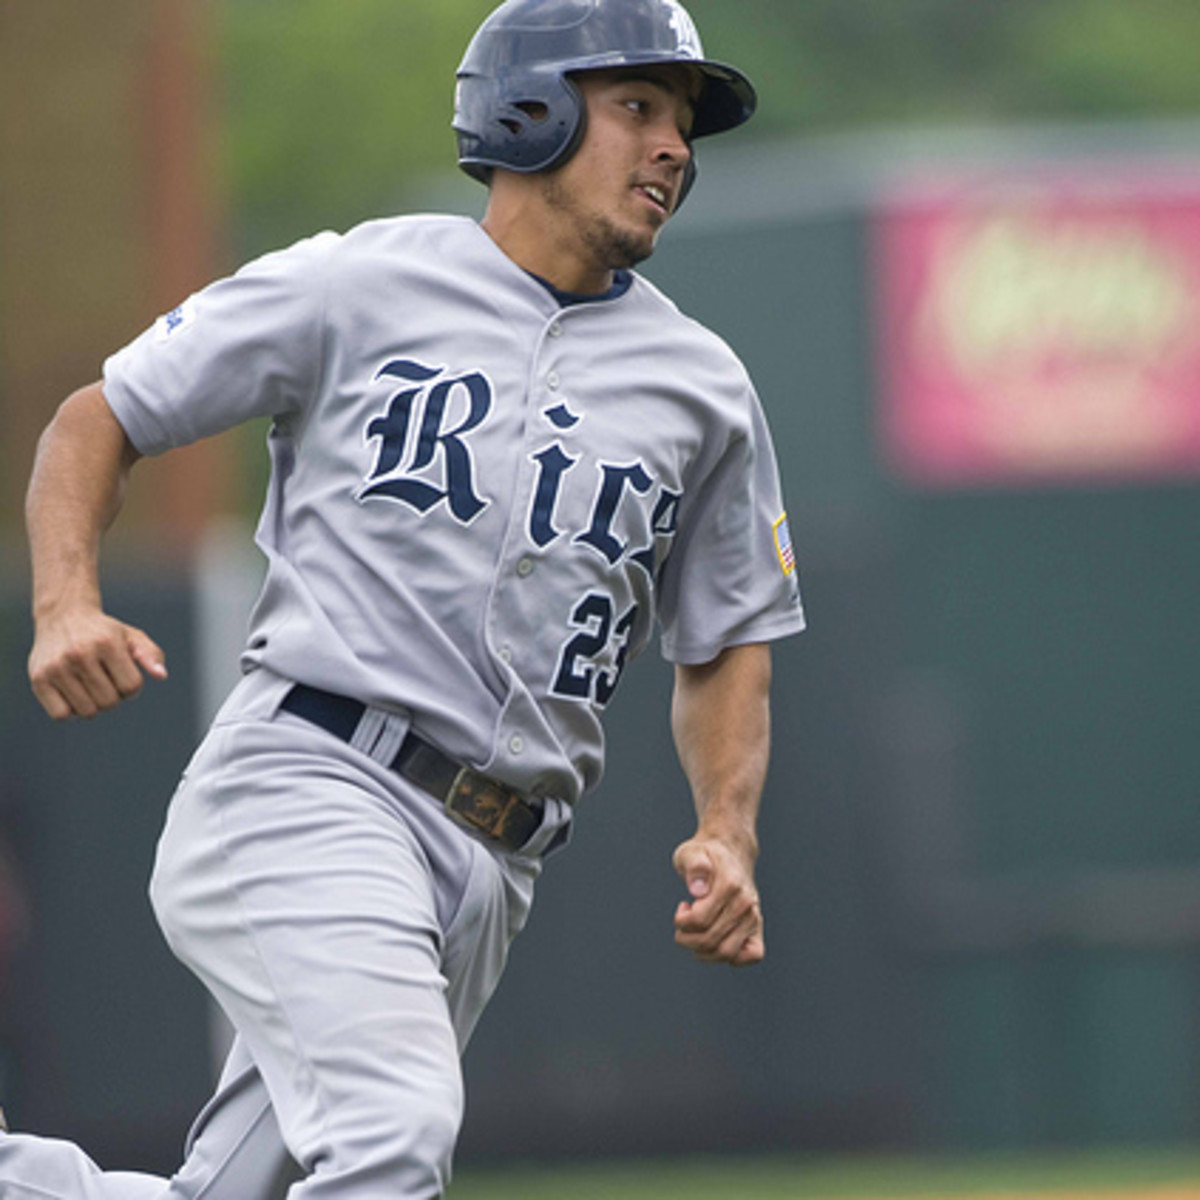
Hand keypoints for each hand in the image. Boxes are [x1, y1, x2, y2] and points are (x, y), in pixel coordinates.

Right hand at [29, 606, 167, 719]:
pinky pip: (61, 715)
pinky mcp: (38, 679)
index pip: (131, 687)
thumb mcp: (131, 637)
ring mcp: (56, 667)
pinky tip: (73, 693)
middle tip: (105, 680)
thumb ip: (150, 655)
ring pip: (87, 712)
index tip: (124, 676)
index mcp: (107, 643)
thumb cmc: (104, 632)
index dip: (132, 688)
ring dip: (94, 705)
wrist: (63, 617)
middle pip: (109, 702)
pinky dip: (71, 711)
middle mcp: (79, 654)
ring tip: (90, 685)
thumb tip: (161, 675)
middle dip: (114, 696)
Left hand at [672, 836, 763, 966]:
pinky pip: (753, 955)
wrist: (731, 853)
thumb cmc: (706, 856)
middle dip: (687, 938)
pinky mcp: (757, 927)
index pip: (700, 920)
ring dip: (704, 951)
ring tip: (697, 933)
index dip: (682, 921)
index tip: (682, 907)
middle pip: (710, 940)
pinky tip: (717, 943)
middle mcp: (745, 903)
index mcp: (730, 885)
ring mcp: (754, 917)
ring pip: (726, 953)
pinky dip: (733, 958)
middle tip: (684, 923)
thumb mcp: (691, 853)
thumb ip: (694, 866)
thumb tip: (698, 890)